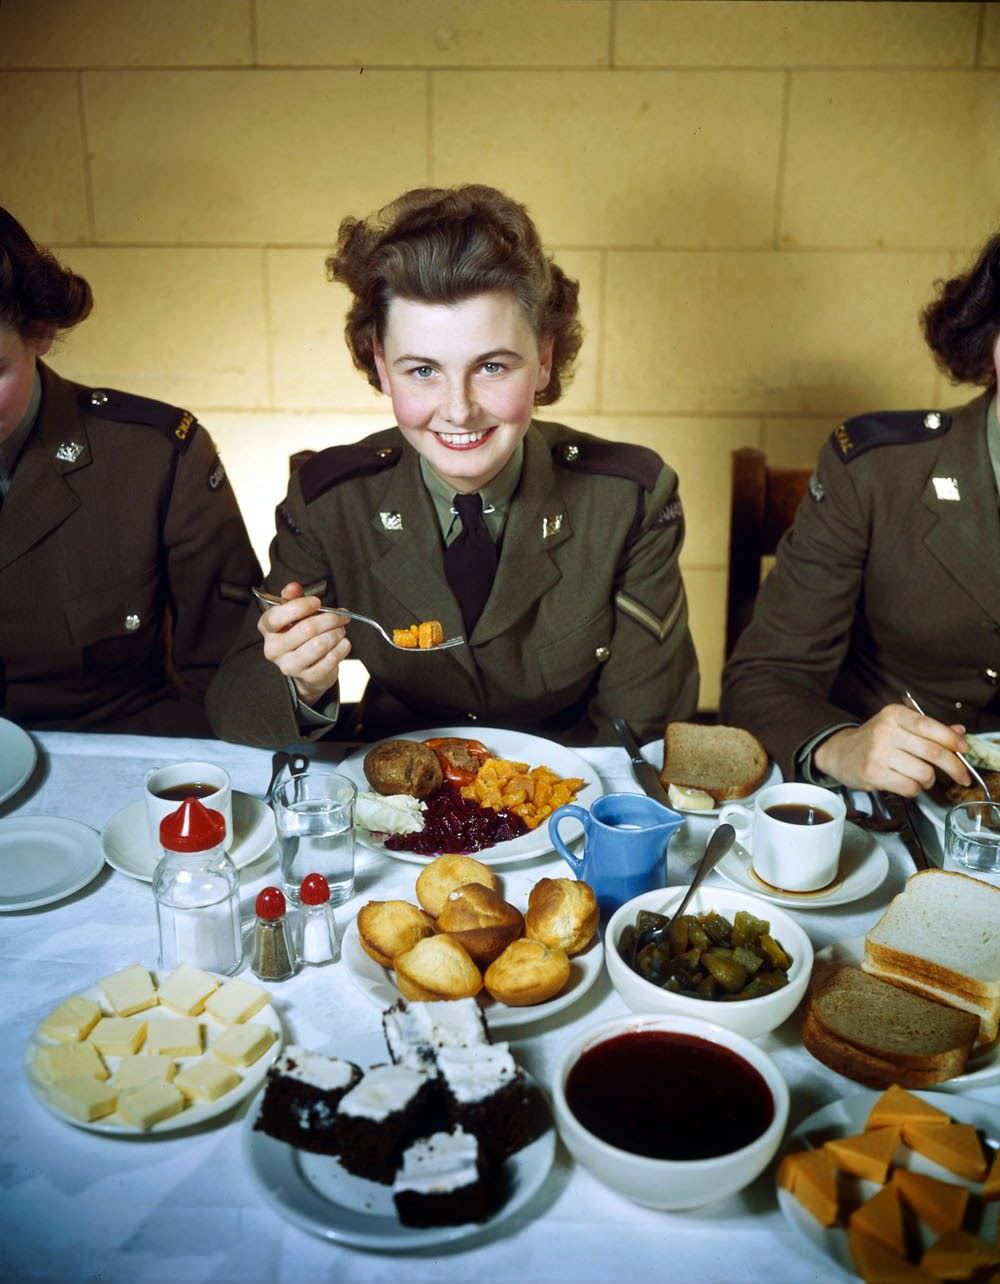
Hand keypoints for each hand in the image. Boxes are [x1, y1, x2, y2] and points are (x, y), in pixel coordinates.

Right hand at [257, 582, 349, 707]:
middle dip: (329, 619)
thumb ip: (293, 598)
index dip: (301, 606)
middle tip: (341, 616)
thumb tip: (293, 587)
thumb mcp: (294, 613)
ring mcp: (289, 665)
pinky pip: (330, 660)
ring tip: (341, 630)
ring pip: (319, 645)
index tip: (317, 602)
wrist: (307, 667)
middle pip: (306, 629)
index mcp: (267, 628)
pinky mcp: (307, 677)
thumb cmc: (300, 635)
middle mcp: (273, 648)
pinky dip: (341, 649)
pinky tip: (343, 643)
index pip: (278, 616)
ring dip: (336, 633)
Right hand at [812, 703, 971, 794]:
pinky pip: (910, 787)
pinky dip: (915, 789)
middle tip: (962, 775)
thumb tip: (959, 732)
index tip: (964, 749)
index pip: (930, 726)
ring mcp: (878, 753)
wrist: (839, 752)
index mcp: (894, 715)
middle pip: (933, 752)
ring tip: (920, 776)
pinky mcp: (873, 774)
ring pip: (924, 773)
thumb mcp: (899, 725)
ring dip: (929, 780)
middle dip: (954, 767)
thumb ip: (929, 728)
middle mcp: (885, 731)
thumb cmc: (873, 739)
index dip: (952, 740)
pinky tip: (907, 782)